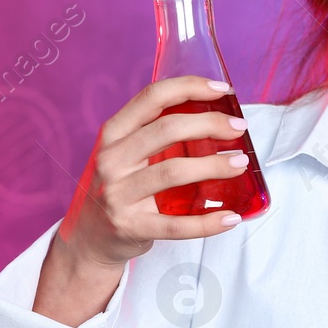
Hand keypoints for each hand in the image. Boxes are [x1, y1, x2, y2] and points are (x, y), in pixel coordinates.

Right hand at [33, 75, 250, 326]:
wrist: (87, 240)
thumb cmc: (117, 189)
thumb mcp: (123, 155)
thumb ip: (154, 136)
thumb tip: (213, 117)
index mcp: (113, 134)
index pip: (152, 98)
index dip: (189, 87)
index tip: (222, 90)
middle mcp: (111, 160)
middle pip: (167, 130)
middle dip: (209, 124)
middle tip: (239, 129)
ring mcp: (117, 194)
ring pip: (173, 172)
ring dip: (214, 166)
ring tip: (240, 164)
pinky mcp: (129, 227)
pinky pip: (175, 225)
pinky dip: (207, 222)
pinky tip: (231, 218)